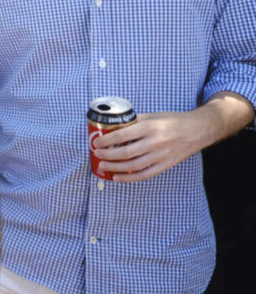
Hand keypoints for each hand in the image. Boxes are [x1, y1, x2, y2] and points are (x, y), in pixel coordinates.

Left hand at [92, 111, 207, 181]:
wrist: (197, 130)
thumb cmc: (173, 121)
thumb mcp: (152, 116)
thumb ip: (134, 121)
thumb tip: (114, 126)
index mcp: (150, 127)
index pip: (122, 135)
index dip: (107, 140)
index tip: (96, 142)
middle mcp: (155, 142)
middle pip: (126, 152)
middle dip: (107, 155)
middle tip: (97, 154)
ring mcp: (161, 155)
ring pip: (133, 165)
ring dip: (115, 167)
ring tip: (102, 166)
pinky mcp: (166, 165)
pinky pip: (145, 174)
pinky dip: (129, 177)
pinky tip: (117, 177)